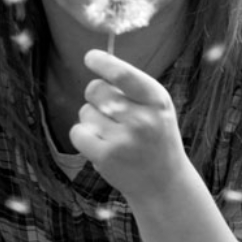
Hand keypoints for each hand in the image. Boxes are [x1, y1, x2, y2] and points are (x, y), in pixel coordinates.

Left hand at [69, 49, 189, 197]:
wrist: (163, 183)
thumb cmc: (155, 137)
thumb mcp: (157, 107)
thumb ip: (132, 87)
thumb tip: (98, 61)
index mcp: (157, 100)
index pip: (123, 75)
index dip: (102, 63)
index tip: (90, 58)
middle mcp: (142, 119)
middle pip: (95, 89)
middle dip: (95, 95)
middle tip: (109, 110)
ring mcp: (124, 140)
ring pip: (85, 111)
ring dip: (92, 119)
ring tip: (112, 133)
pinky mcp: (106, 157)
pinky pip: (77, 132)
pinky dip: (83, 135)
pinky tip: (100, 144)